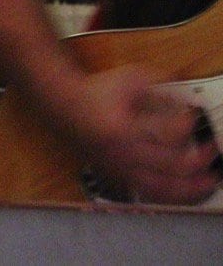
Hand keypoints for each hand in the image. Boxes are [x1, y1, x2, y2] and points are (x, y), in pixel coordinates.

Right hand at [61, 65, 218, 204]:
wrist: (64, 104)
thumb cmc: (97, 90)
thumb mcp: (130, 77)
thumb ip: (163, 85)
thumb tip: (192, 100)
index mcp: (124, 128)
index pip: (169, 133)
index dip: (188, 124)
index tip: (194, 114)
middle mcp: (123, 154)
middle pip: (174, 165)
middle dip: (201, 158)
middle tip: (213, 148)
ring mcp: (121, 168)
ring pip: (164, 188)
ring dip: (193, 186)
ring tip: (211, 180)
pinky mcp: (120, 175)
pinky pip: (152, 193)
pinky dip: (173, 194)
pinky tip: (187, 190)